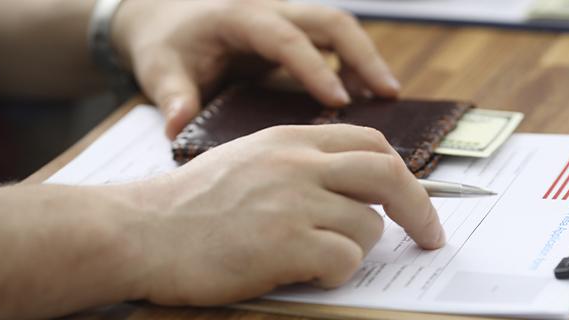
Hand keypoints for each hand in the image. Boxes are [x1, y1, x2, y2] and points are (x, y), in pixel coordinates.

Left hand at [110, 0, 400, 137]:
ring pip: (340, 29)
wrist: (166, 14)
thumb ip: (173, 96)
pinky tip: (366, 97)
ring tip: (388, 98)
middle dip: (363, 56)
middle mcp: (272, 9)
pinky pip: (335, 42)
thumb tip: (177, 127)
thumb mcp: (160, 67)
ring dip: (366, 59)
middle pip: (331, 22)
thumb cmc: (167, 43)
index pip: (286, 39)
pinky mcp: (296, 31)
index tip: (339, 101)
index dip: (315, 69)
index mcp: (240, 16)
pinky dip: (354, 65)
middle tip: (388, 93)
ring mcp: (288, 17)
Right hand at [123, 125, 442, 304]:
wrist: (137, 231)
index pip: (371, 143)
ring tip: (316, 258)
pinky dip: (338, 273)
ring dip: (356, 250)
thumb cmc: (188, 206)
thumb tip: (355, 189)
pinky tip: (308, 274)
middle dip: (422, 208)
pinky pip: (346, 259)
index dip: (402, 173)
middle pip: (389, 175)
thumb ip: (299, 165)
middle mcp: (298, 163)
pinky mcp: (287, 243)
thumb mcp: (248, 162)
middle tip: (431, 235)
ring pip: (369, 226)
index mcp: (290, 140)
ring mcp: (294, 201)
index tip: (414, 199)